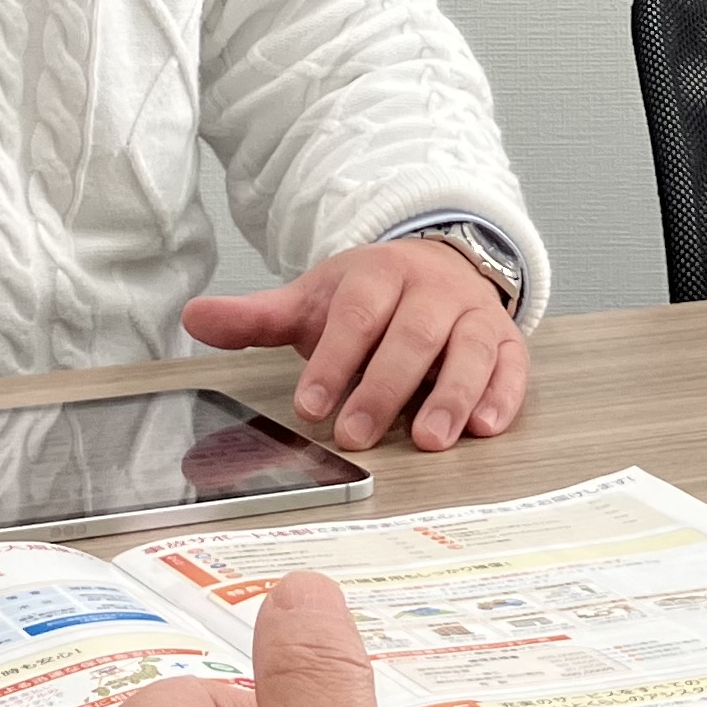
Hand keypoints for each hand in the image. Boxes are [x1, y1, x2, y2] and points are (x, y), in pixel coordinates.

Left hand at [182, 239, 528, 450]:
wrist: (439, 266)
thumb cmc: (372, 298)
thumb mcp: (314, 300)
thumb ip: (258, 317)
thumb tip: (194, 316)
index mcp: (381, 274)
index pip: (358, 314)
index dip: (334, 359)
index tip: (309, 405)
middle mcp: (433, 291)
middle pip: (413, 336)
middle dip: (385, 388)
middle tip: (357, 436)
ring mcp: (475, 315)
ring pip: (470, 349)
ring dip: (452, 395)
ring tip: (430, 440)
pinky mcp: (508, 341)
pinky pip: (512, 365)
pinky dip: (502, 396)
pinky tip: (484, 426)